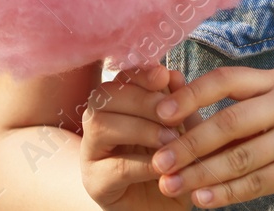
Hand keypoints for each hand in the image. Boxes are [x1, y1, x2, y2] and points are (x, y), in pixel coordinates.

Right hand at [80, 64, 204, 209]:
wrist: (163, 205)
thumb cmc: (173, 159)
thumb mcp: (182, 127)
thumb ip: (178, 103)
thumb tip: (174, 76)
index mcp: (117, 104)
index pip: (120, 78)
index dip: (140, 74)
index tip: (164, 76)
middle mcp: (97, 124)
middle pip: (105, 97)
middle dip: (142, 100)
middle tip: (173, 114)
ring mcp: (91, 154)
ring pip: (102, 126)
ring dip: (141, 129)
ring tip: (171, 139)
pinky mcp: (95, 183)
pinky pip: (115, 167)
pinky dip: (143, 163)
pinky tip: (164, 165)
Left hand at [150, 66, 273, 210]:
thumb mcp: (267, 119)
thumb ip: (228, 117)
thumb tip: (169, 117)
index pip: (227, 79)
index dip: (191, 94)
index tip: (159, 114)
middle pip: (231, 120)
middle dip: (189, 144)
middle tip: (159, 163)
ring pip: (241, 156)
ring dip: (201, 174)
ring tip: (171, 186)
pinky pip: (257, 181)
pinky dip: (225, 193)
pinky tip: (202, 200)